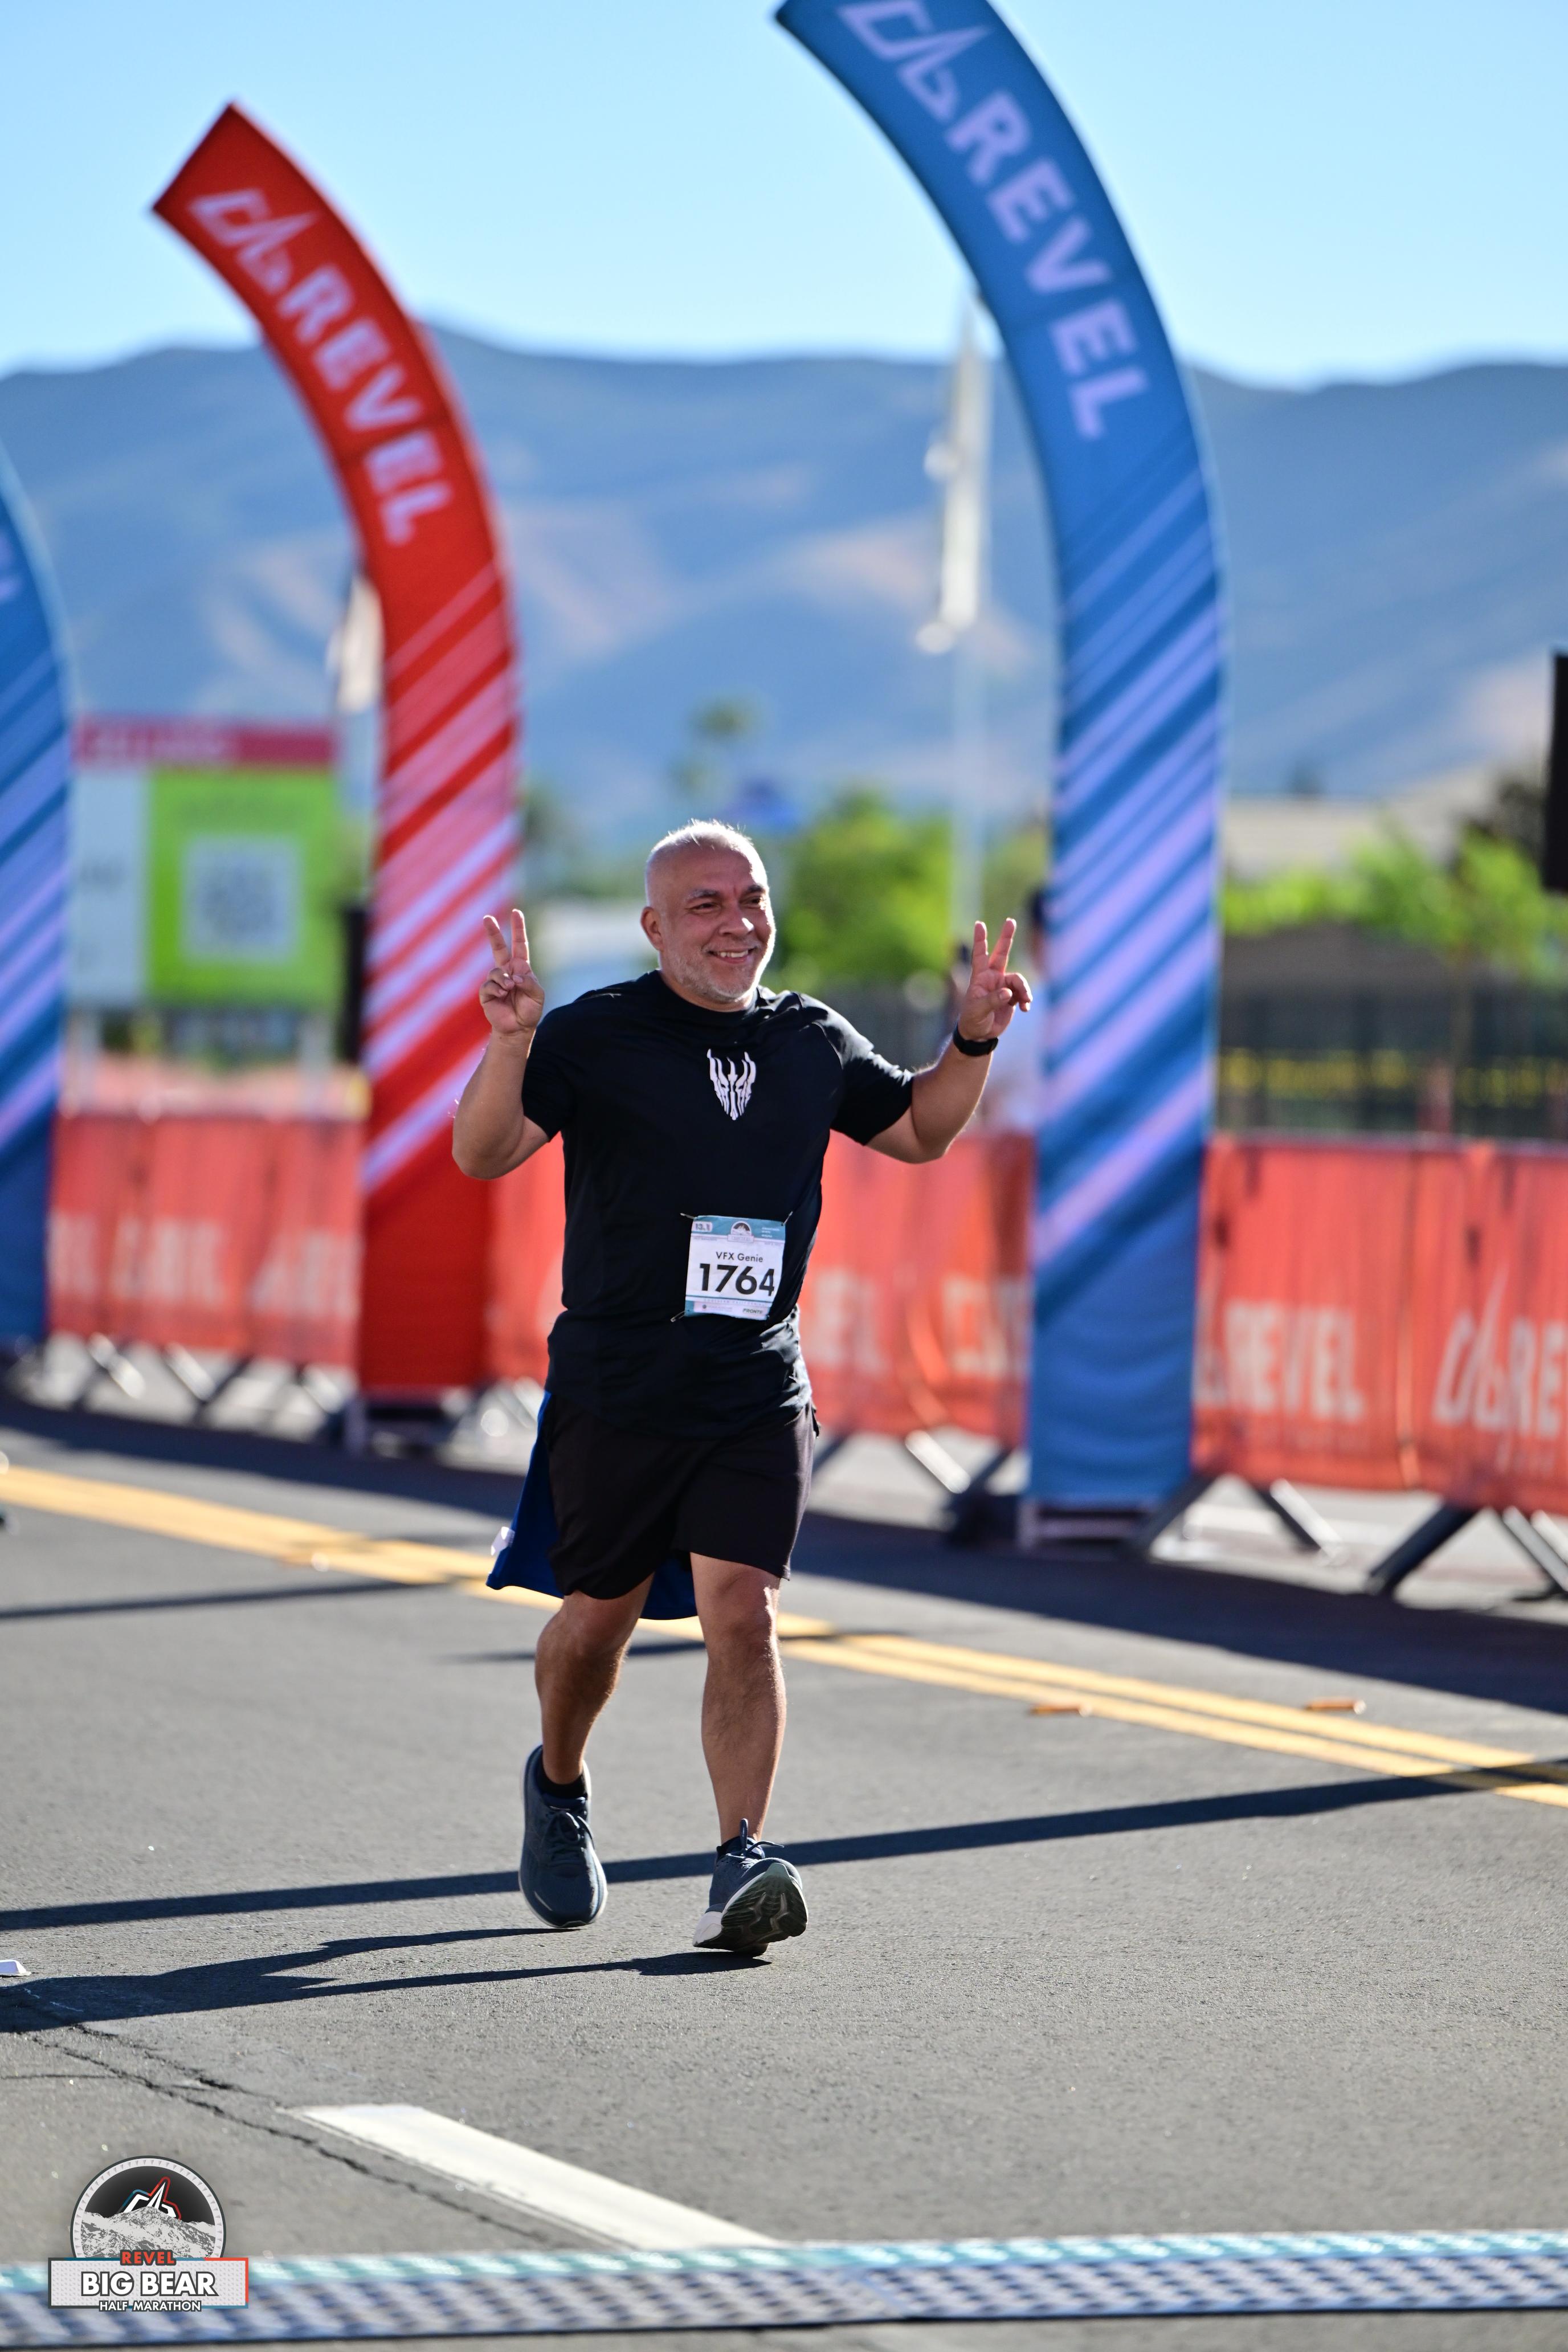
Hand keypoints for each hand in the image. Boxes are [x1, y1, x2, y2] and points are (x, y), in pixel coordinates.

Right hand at [479, 909, 544, 1040]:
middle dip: (493, 932)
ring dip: (503, 980)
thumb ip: (529, 982)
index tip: (516, 913)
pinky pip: (488, 985)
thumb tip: (513, 975)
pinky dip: (497, 990)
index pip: (519, 944)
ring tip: (509, 989)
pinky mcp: (486, 993)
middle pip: (498, 947)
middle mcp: (507, 971)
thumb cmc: (530, 1011)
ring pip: (495, 971)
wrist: (518, 1028)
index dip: (518, 929)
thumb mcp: (538, 995)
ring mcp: (495, 981)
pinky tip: (501, 995)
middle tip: (486, 918)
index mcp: (521, 968)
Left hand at [956, 918, 1031, 1042]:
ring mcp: (1003, 986)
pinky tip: (1026, 1008)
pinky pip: (1024, 993)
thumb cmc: (973, 1020)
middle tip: (1011, 921)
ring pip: (1018, 980)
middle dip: (1006, 938)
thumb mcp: (978, 1011)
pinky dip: (1027, 999)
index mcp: (980, 978)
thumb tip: (1008, 992)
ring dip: (1024, 990)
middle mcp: (993, 978)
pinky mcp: (1012, 997)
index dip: (980, 940)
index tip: (979, 924)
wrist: (980, 1035)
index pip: (979, 955)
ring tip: (1026, 1002)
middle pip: (1001, 953)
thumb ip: (992, 1001)